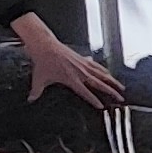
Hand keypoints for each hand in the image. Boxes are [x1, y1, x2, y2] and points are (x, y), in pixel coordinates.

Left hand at [12, 14, 127, 109]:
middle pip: (100, 84)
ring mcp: (83, 65)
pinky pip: (97, 66)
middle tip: (120, 98)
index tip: (102, 106)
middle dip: (111, 92)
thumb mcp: (39, 79)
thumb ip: (36, 91)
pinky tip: (108, 73)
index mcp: (72, 79)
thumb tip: (31, 99)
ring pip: (102, 74)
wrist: (45, 45)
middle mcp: (80, 73)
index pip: (86, 93)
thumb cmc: (43, 61)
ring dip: (112, 81)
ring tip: (120, 87)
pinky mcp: (83, 59)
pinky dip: (104, 70)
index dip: (94, 100)